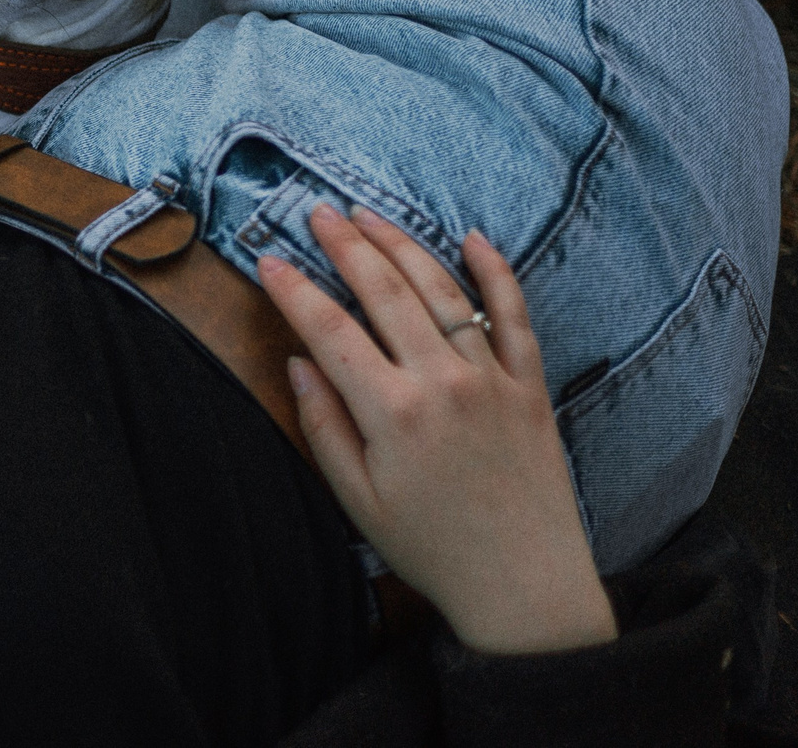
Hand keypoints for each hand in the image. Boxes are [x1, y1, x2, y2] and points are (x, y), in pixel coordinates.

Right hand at [257, 204, 615, 655]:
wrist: (523, 584)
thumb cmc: (432, 548)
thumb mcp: (357, 499)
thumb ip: (324, 425)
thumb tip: (298, 363)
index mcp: (392, 412)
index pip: (329, 328)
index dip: (292, 289)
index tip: (267, 259)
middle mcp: (442, 382)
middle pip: (385, 290)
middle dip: (345, 244)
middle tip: (318, 212)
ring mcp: (491, 378)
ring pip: (441, 290)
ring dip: (401, 244)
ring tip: (369, 216)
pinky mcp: (530, 386)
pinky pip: (514, 314)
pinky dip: (495, 272)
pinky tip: (472, 239)